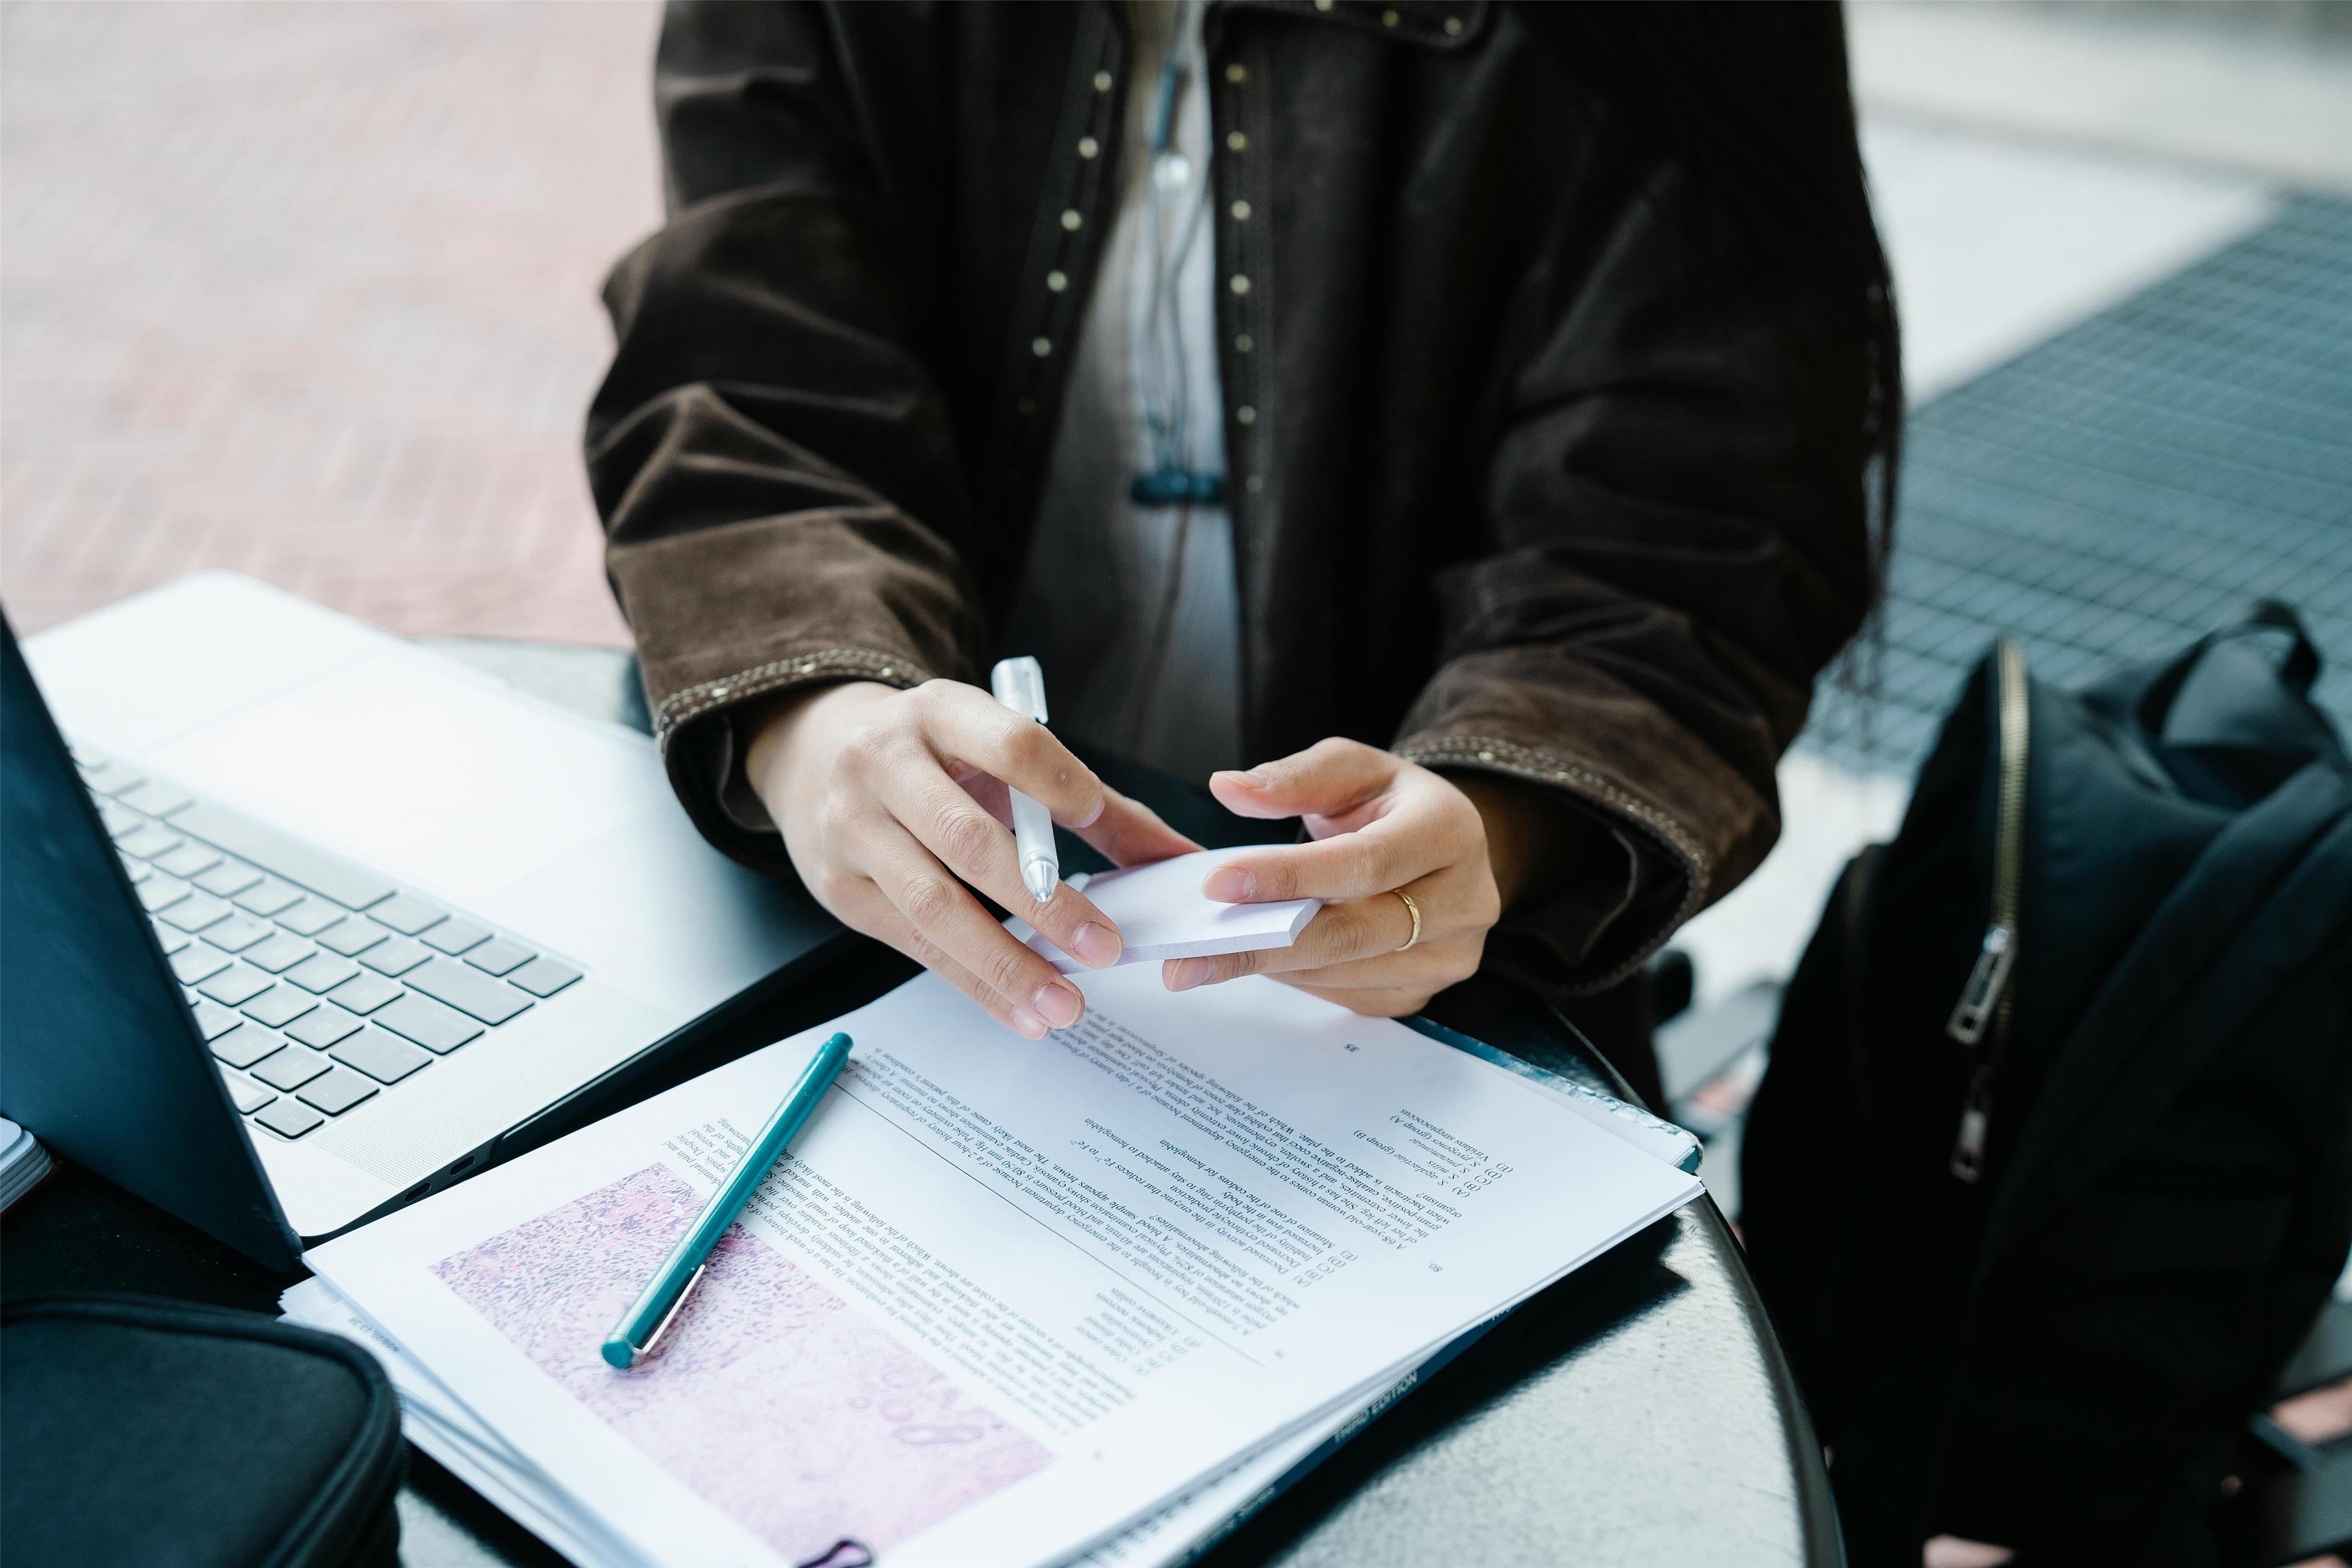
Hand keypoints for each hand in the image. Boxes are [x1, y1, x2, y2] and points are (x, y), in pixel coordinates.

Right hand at [747, 680, 1199, 1036]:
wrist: (813, 755)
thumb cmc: (933, 757)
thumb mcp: (998, 751)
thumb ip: (1093, 802)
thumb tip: (1177, 858)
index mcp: (940, 713)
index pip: (1007, 744)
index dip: (1056, 784)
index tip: (1094, 821)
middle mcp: (885, 764)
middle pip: (968, 838)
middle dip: (1043, 902)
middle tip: (1104, 949)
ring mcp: (853, 827)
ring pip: (934, 904)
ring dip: (1006, 964)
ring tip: (1066, 1005)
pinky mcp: (838, 887)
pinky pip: (913, 945)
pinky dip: (973, 984)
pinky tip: (1020, 1011)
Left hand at [1166, 739, 1569, 1015]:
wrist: (1443, 847)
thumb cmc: (1388, 803)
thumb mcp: (1349, 769)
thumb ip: (1292, 779)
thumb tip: (1227, 789)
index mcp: (1450, 831)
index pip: (1365, 862)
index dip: (1290, 877)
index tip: (1217, 884)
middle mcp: (1466, 900)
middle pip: (1353, 933)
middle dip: (1261, 945)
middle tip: (1185, 959)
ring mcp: (1451, 955)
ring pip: (1347, 973)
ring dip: (1271, 968)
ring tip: (1202, 961)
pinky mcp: (1426, 991)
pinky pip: (1350, 997)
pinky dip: (1298, 982)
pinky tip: (1257, 962)